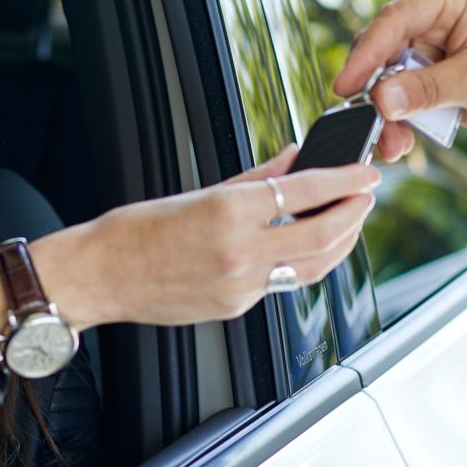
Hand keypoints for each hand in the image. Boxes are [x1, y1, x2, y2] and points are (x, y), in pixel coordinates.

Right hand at [32, 145, 376, 329]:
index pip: (306, 192)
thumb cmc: (137, 231)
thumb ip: (256, 177)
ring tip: (349, 220)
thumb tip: (295, 159)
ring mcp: (240, 286)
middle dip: (354, 214)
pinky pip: (281, 283)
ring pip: (313, 267)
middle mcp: (239, 252)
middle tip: (366, 196)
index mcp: (228, 212)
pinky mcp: (235, 307)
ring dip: (340, 243)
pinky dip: (302, 262)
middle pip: (323, 236)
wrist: (100, 276)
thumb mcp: (199, 192)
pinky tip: (307, 246)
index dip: (344, 180)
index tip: (366, 173)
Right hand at [333, 0, 466, 160]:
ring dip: (387, 113)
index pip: (396, 18)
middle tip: (369, 123)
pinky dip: (400, 121)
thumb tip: (379, 100)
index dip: (367, 52)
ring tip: (393, 145)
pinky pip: (404, 97)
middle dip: (376, 90)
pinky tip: (401, 143)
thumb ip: (427, 88)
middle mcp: (440, 17)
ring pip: (390, 79)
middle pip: (385, 50)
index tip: (346, 86)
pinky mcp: (436, 78)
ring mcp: (436, 49)